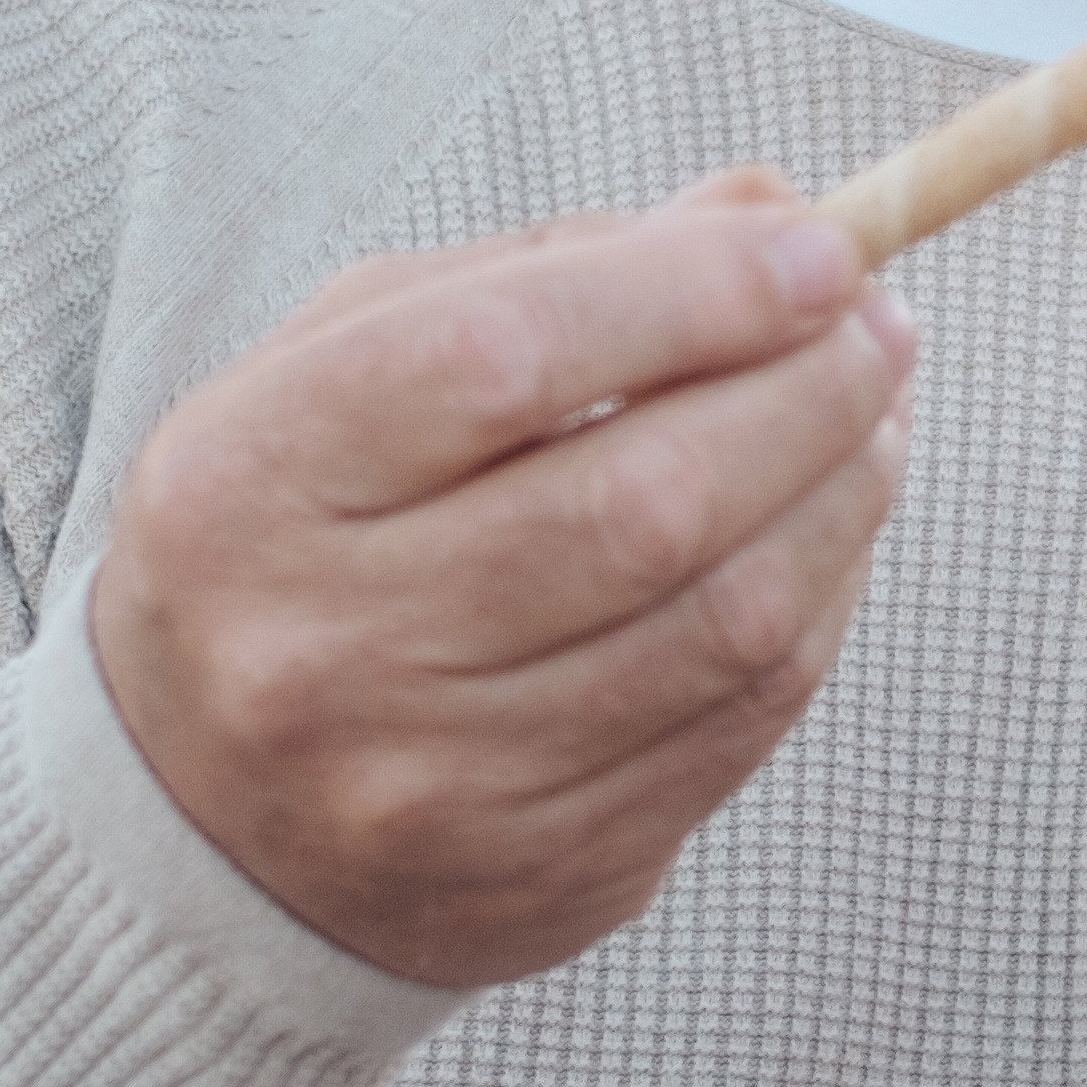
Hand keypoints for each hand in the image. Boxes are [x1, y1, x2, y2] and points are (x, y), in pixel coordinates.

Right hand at [94, 169, 917, 988]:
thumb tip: (774, 214)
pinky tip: (830, 531)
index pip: (501, 357)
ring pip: (723, 624)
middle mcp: (321, 648)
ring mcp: (431, 783)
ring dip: (843, 498)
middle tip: (881, 327)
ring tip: (876, 414)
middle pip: (642, 502)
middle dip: (805, 394)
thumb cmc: (304, 537)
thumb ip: (550, 273)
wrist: (205, 825)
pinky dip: (820, 606)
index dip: (693, 293)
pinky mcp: (541, 872)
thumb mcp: (353, 369)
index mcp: (245, 484)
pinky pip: (740, 724)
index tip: (823, 249)